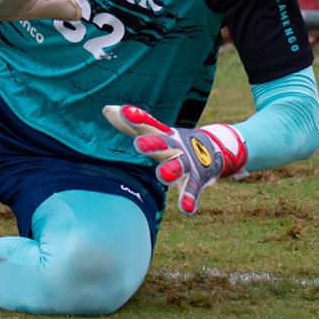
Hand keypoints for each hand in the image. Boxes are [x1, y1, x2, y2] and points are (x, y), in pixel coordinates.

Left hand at [102, 105, 246, 214]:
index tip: (124, 113)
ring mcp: (188, 163)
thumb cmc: (173, 142)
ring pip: (179, 166)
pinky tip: (186, 208)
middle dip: (153, 144)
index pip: (148, 124)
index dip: (136, 118)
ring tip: (162, 175)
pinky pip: (192, 190)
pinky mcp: (198, 180)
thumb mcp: (154, 132)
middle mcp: (175, 147)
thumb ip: (132, 124)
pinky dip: (189, 199)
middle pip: (164, 144)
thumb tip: (105, 109)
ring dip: (171, 170)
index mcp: (163, 134)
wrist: (213, 148)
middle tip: (138, 144)